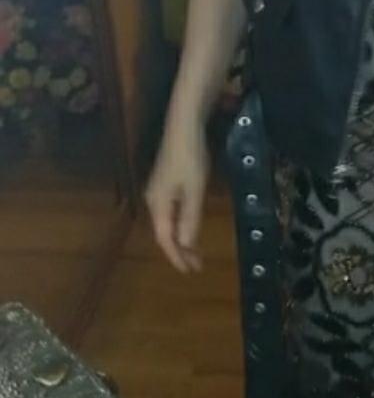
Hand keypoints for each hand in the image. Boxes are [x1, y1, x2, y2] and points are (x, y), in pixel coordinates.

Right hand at [145, 120, 208, 273]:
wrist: (184, 127)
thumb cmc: (190, 158)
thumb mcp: (194, 190)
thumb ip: (190, 218)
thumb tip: (185, 244)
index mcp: (158, 204)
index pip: (166, 239)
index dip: (177, 256)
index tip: (191, 271)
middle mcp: (153, 200)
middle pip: (164, 233)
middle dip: (179, 251)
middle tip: (196, 265)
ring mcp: (158, 191)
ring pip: (167, 223)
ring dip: (181, 239)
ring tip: (194, 252)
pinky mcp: (165, 182)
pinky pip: (171, 212)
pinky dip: (180, 225)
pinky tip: (189, 227)